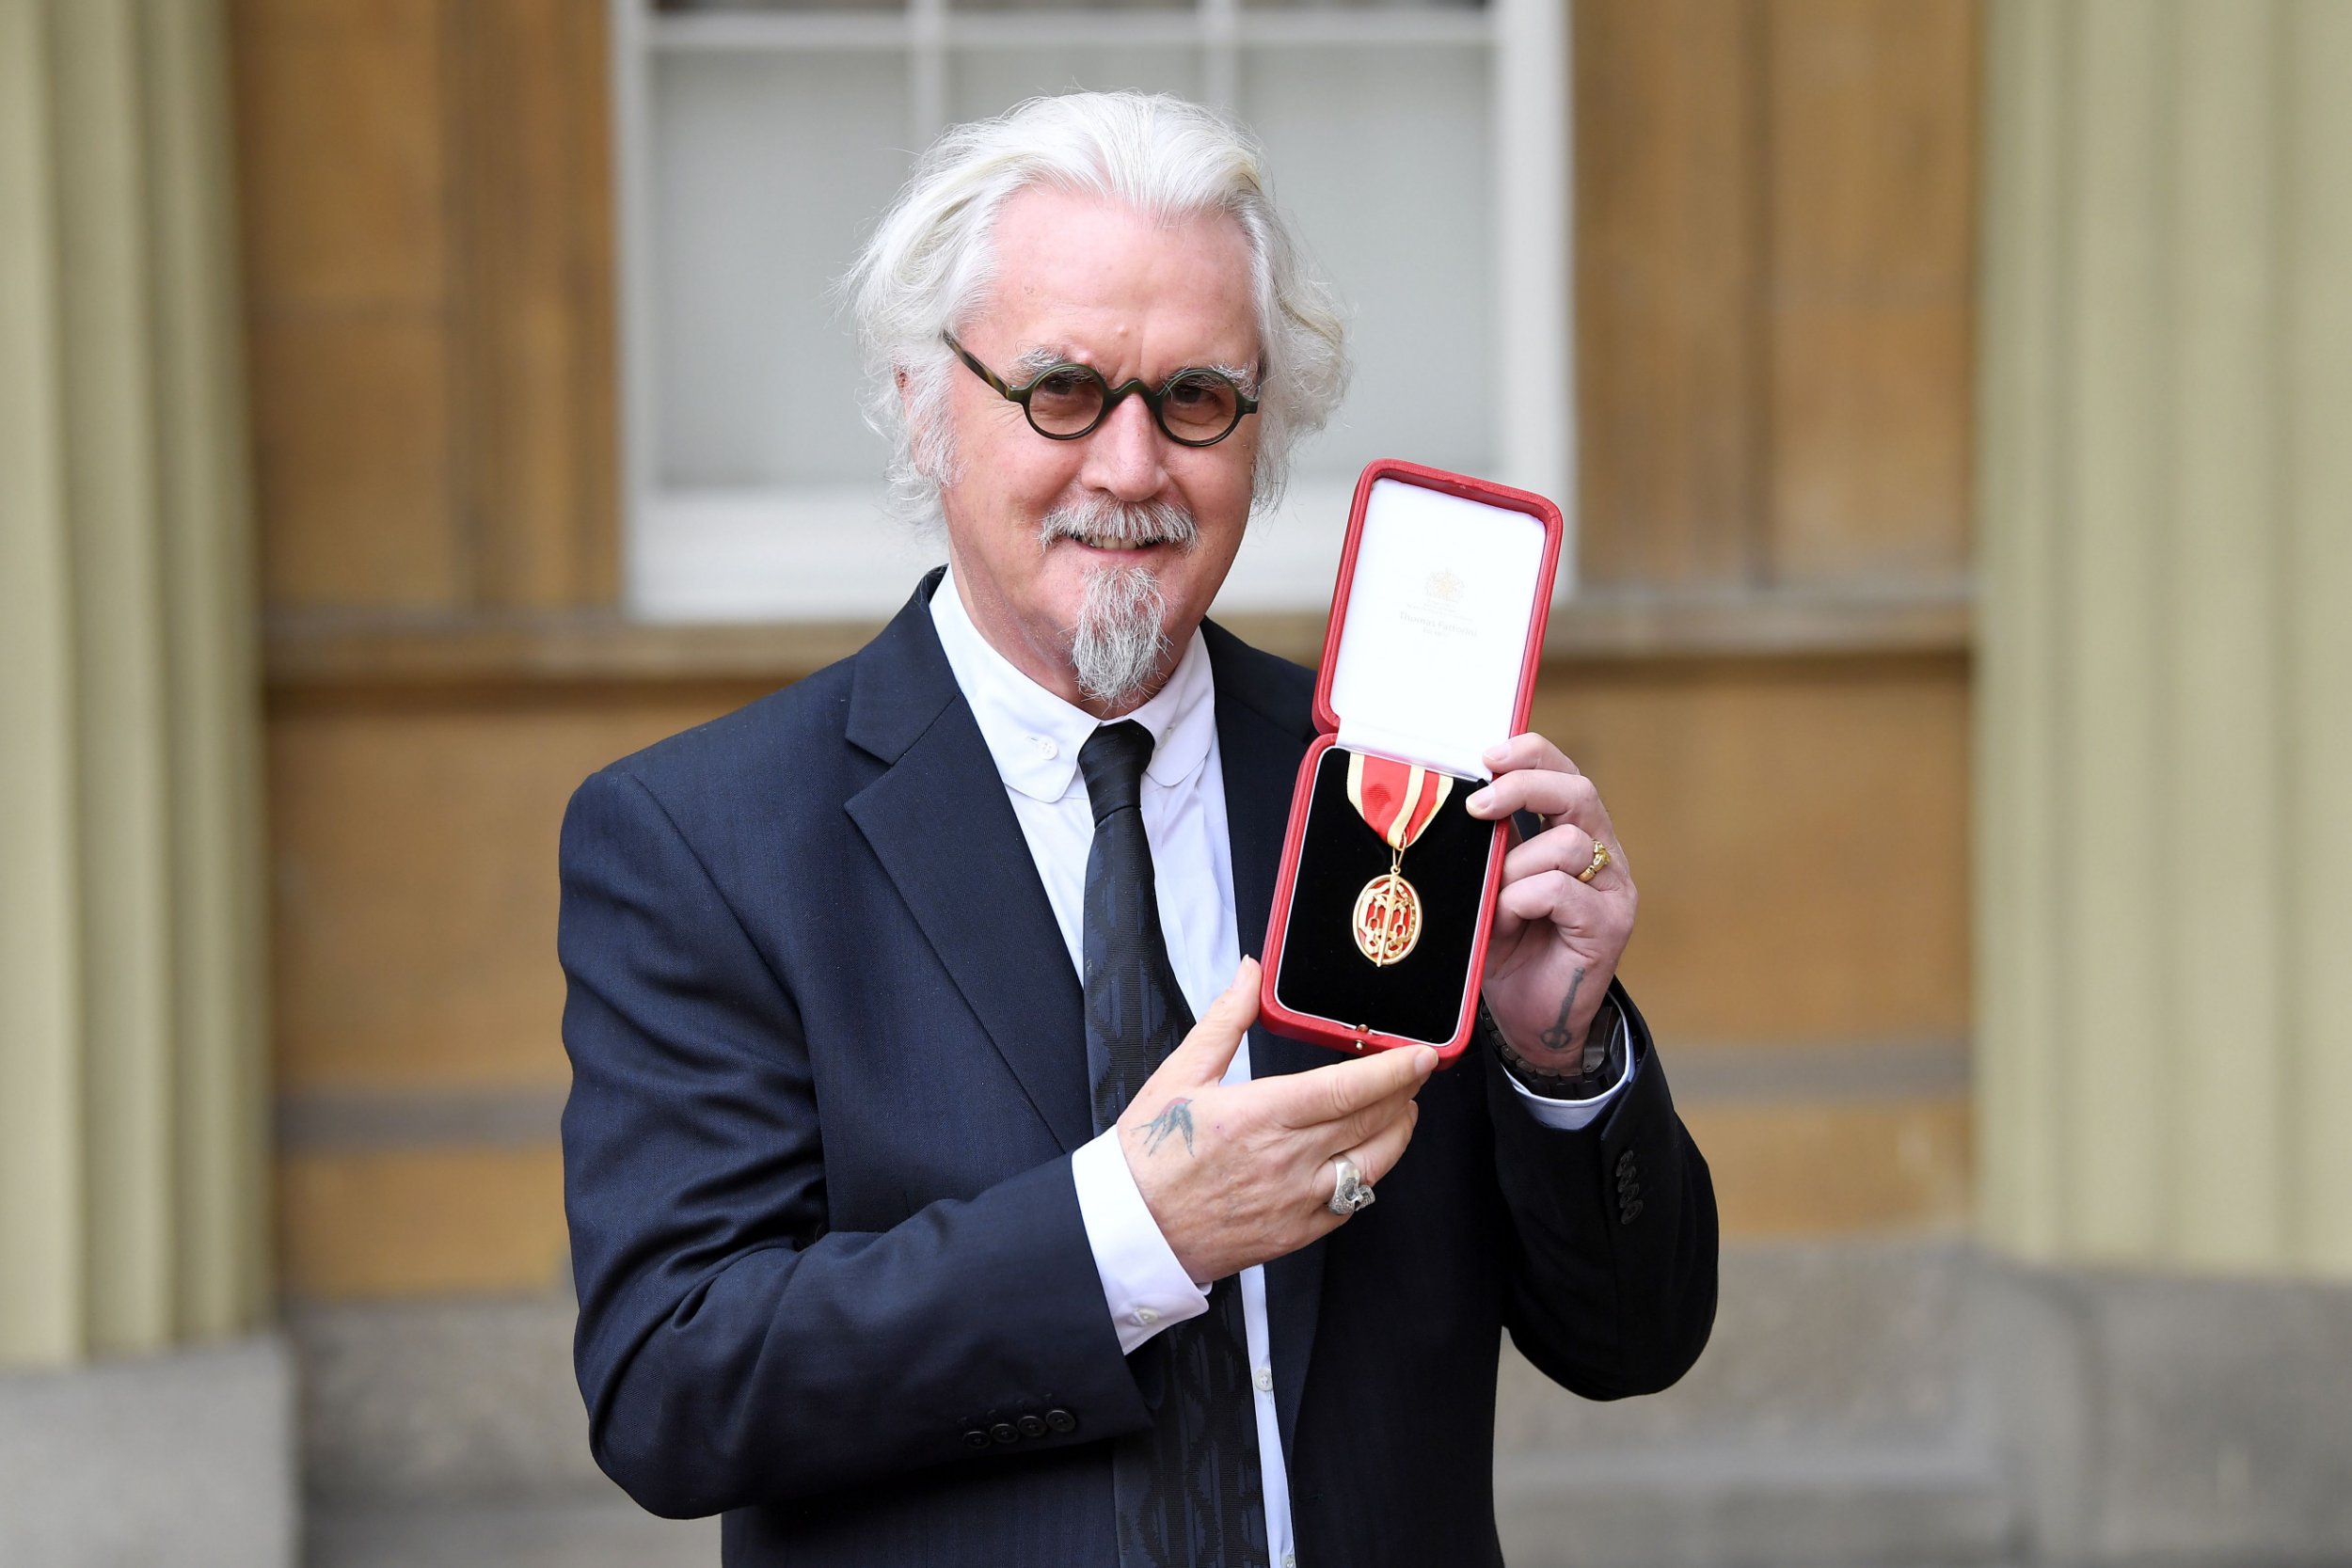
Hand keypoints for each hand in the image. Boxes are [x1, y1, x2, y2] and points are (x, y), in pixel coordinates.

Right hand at [1118, 958, 1436, 1282]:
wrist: (1130, 1230)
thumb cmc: (1149, 1153)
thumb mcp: (1179, 1074)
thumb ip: (1224, 1020)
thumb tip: (1250, 973)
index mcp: (1259, 1115)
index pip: (1347, 1089)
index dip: (1394, 1070)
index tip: (1423, 1055)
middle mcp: (1285, 1161)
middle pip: (1370, 1122)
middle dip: (1402, 1094)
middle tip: (1413, 1073)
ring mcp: (1295, 1202)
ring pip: (1372, 1166)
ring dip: (1395, 1135)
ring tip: (1398, 1111)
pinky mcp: (1295, 1234)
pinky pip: (1350, 1204)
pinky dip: (1366, 1177)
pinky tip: (1361, 1158)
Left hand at [1464, 732, 1636, 1069]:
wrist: (1529, 1018)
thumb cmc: (1507, 949)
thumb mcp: (1491, 886)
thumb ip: (1490, 849)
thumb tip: (1458, 803)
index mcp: (1574, 833)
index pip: (1563, 772)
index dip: (1530, 754)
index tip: (1486, 755)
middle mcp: (1603, 854)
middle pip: (1578, 791)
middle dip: (1524, 786)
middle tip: (1479, 806)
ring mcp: (1612, 889)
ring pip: (1567, 843)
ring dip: (1516, 866)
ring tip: (1494, 898)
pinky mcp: (1610, 925)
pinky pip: (1562, 890)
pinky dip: (1524, 899)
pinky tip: (1508, 921)